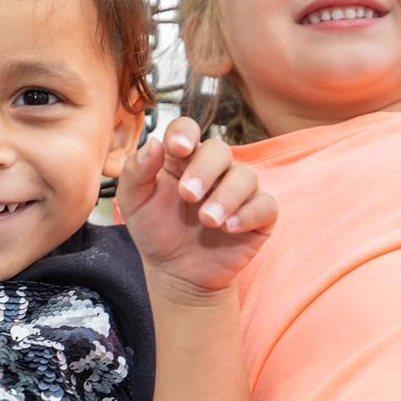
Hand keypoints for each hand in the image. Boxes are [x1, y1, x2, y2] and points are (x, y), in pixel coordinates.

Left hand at [116, 116, 275, 296]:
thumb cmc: (155, 231)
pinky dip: (249, 214)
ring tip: (207, 221)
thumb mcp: (134, 203)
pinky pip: (266, 205)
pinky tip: (229, 229)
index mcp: (181, 158)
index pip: (187, 129)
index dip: (185, 132)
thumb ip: (136, 172)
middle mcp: (213, 169)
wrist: (175, 272)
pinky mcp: (257, 215)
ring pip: (246, 176)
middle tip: (188, 195)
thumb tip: (153, 143)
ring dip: (226, 196)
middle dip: (204, 170)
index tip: (179, 148)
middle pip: (219, 149)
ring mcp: (238, 190)